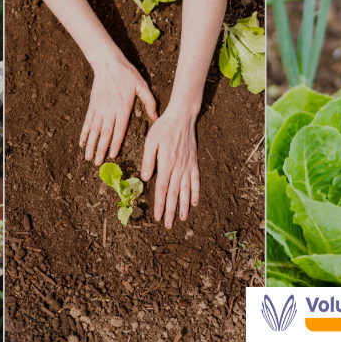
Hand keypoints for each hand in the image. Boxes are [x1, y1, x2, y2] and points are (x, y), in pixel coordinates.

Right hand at [80, 56, 157, 164]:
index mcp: (123, 107)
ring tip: (87, 157)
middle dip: (100, 149)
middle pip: (104, 133)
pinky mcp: (92, 105)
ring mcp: (99, 108)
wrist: (108, 63)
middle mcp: (110, 110)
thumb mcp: (142, 86)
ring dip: (90, 145)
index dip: (114, 143)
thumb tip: (155, 117)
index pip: (119, 129)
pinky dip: (84, 133)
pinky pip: (87, 122)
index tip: (111, 155)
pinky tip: (81, 142)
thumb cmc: (127, 74)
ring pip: (94, 130)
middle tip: (97, 163)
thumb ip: (149, 102)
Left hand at [140, 106, 199, 228]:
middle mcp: (178, 168)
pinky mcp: (193, 162)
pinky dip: (195, 192)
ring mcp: (188, 166)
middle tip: (169, 225)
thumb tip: (145, 179)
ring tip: (182, 219)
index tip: (158, 216)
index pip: (162, 189)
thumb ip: (148, 161)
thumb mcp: (150, 142)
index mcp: (166, 164)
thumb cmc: (163, 128)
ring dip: (184, 206)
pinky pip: (195, 180)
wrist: (182, 117)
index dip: (160, 204)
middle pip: (174, 194)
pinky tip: (195, 202)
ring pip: (186, 190)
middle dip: (171, 211)